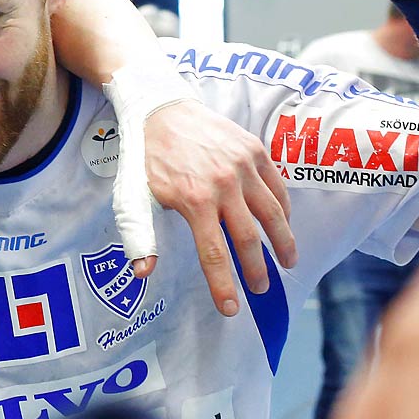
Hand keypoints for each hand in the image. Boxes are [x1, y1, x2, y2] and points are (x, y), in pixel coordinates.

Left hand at [141, 99, 295, 312]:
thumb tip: (143, 273)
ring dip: (283, 244)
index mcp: (194, 200)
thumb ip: (139, 235)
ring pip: (273, 215)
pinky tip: (283, 226)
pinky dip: (283, 212)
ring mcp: (244, 166)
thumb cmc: (146, 158)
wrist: (160, 109)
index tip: (232, 309)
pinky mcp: (256, 151)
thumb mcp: (132, 197)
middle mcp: (224, 184)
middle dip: (257, 271)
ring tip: (287, 263)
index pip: (214, 254)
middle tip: (261, 289)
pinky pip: (278, 189)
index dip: (224, 286)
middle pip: (249, 240)